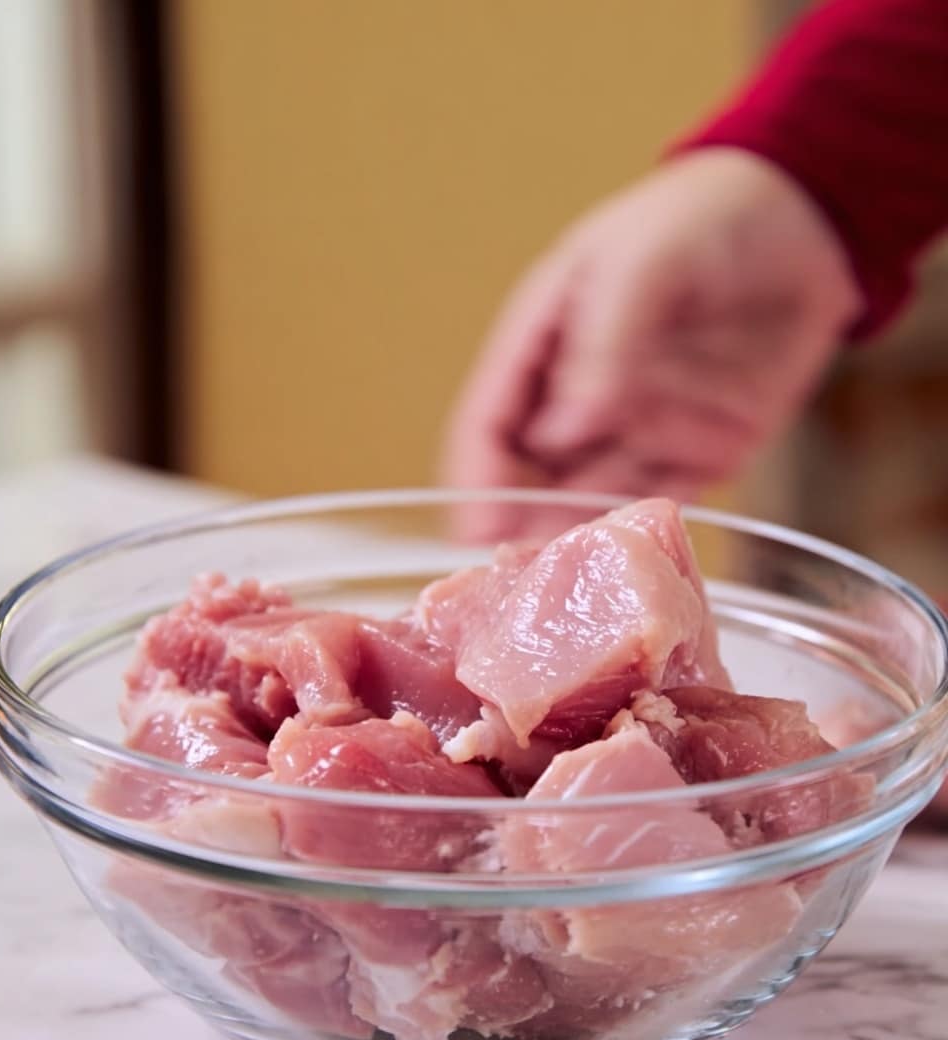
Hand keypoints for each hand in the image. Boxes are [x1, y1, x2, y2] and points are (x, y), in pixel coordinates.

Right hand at [442, 148, 861, 539]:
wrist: (808, 222)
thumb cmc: (706, 219)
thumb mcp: (644, 261)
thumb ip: (604, 343)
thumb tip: (562, 432)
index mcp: (543, 345)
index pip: (490, 420)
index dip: (477, 477)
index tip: (475, 530)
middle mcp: (579, 398)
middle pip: (534, 476)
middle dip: (526, 524)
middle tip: (527, 576)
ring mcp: (638, 430)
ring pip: (595, 500)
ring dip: (585, 536)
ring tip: (581, 573)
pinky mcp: (696, 454)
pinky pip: (664, 502)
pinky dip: (651, 532)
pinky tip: (640, 557)